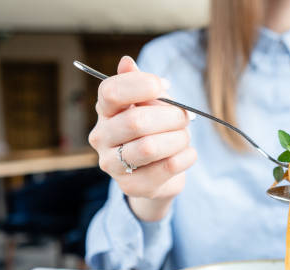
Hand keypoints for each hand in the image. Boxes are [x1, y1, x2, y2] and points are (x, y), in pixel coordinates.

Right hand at [88, 56, 196, 220]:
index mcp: (105, 111)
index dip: (141, 85)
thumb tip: (127, 62)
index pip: (111, 92)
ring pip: (149, 147)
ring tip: (184, 137)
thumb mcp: (150, 106)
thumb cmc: (155, 132)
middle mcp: (101, 138)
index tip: (164, 86)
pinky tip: (188, 153)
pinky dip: (185, 157)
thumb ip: (142, 86)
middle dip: (170, 117)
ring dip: (177, 139)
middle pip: (136, 121)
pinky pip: (166, 167)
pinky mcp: (132, 187)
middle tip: (184, 117)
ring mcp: (113, 165)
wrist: (157, 176)